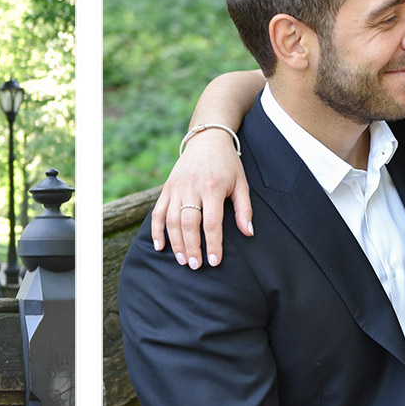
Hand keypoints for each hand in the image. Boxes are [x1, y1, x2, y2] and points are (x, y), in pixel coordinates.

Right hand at [150, 129, 250, 268]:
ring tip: (183, 260)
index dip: (213, 244)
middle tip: (196, 266)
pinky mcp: (167, 188)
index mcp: (212, 187)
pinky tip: (159, 246)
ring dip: (176, 243)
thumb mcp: (241, 183)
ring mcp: (176, 188)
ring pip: (172, 220)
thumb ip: (244, 209)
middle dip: (192, 247)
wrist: (207, 139)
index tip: (214, 261)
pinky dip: (156, 230)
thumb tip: (248, 233)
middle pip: (189, 224)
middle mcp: (192, 188)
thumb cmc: (227, 164)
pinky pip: (158, 212)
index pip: (211, 222)